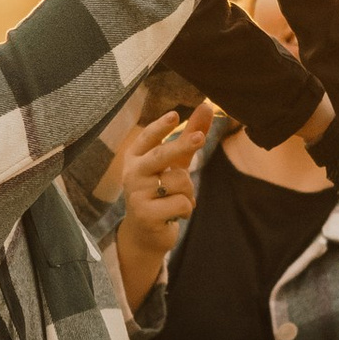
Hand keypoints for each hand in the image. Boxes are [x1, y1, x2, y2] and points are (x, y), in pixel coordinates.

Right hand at [114, 104, 210, 307]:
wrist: (145, 234)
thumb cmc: (161, 192)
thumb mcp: (175, 163)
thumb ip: (189, 135)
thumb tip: (206, 106)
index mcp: (136, 157)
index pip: (148, 137)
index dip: (161, 127)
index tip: (175, 115)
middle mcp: (132, 173)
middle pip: (161, 155)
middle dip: (182, 146)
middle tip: (200, 138)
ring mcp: (136, 194)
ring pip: (179, 181)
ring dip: (189, 191)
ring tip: (177, 200)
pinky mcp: (145, 214)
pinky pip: (181, 203)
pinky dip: (187, 208)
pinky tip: (175, 215)